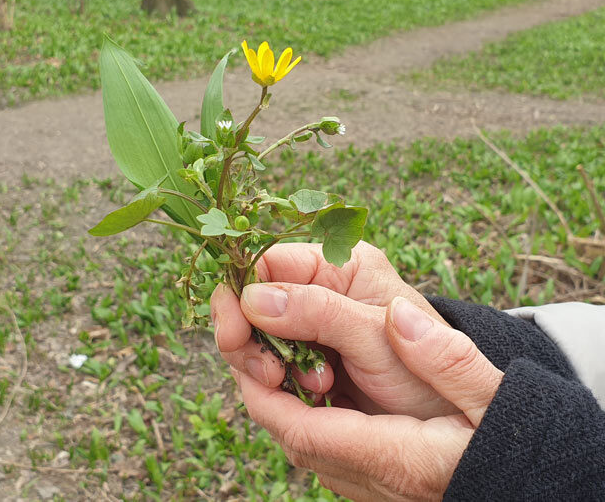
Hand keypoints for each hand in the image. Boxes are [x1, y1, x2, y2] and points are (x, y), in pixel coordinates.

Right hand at [212, 241, 457, 418]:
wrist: (454, 425)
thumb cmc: (428, 373)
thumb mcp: (377, 338)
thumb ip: (319, 312)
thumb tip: (253, 298)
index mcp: (339, 266)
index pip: (267, 263)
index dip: (240, 294)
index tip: (234, 331)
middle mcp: (319, 292)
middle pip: (249, 304)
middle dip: (249, 340)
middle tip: (269, 373)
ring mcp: (310, 331)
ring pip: (254, 342)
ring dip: (268, 370)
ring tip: (316, 388)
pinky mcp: (304, 366)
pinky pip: (269, 372)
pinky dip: (277, 389)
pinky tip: (310, 399)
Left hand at [232, 297, 504, 500]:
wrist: (529, 483)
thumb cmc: (517, 443)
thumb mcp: (496, 397)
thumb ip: (448, 360)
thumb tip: (398, 315)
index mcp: (391, 458)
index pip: (299, 430)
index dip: (262, 385)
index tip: (245, 335)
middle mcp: (366, 478)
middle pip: (287, 431)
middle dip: (259, 377)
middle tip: (248, 321)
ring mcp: (363, 480)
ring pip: (297, 433)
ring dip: (277, 385)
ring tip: (271, 332)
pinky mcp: (366, 471)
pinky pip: (316, 435)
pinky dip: (300, 397)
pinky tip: (308, 360)